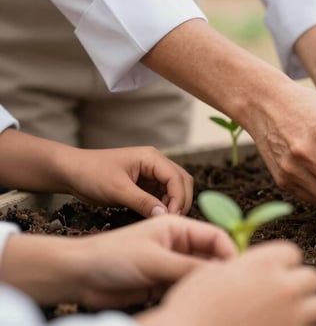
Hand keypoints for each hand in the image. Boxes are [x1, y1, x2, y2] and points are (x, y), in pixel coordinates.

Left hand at [3, 215, 236, 307]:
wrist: (78, 276)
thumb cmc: (111, 256)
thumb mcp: (154, 260)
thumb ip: (188, 267)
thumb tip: (220, 273)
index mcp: (177, 226)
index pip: (215, 235)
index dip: (229, 251)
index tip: (236, 271)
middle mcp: (178, 244)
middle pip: (211, 256)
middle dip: (220, 269)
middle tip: (229, 288)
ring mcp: (170, 264)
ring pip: (199, 274)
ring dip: (205, 284)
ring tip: (212, 297)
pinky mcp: (161, 283)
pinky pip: (185, 288)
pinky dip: (191, 295)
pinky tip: (194, 302)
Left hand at [59, 146, 193, 216]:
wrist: (70, 172)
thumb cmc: (90, 174)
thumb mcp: (116, 189)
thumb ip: (142, 202)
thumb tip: (164, 215)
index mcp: (152, 158)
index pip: (177, 178)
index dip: (178, 198)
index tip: (171, 217)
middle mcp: (156, 163)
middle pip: (182, 182)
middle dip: (181, 201)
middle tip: (172, 221)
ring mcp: (151, 174)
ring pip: (175, 189)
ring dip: (174, 204)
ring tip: (164, 220)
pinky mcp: (145, 185)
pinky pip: (162, 195)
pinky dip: (163, 206)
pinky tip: (156, 217)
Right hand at [137, 241, 315, 325]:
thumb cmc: (192, 308)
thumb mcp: (211, 272)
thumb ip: (241, 266)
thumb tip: (248, 267)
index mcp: (263, 263)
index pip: (292, 252)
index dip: (283, 262)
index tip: (274, 271)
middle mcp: (282, 286)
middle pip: (310, 277)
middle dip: (299, 284)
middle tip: (283, 293)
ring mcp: (290, 314)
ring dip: (306, 307)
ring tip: (287, 313)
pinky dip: (297, 325)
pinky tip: (280, 325)